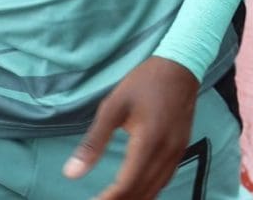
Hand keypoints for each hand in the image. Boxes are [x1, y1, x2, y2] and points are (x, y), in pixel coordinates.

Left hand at [63, 56, 199, 199]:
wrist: (181, 66)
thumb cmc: (144, 83)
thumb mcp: (113, 107)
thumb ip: (93, 142)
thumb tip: (71, 174)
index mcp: (149, 141)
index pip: (128, 183)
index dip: (109, 199)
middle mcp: (167, 150)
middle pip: (143, 191)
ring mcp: (178, 150)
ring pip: (156, 188)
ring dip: (135, 198)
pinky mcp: (181, 147)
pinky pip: (165, 178)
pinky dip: (149, 190)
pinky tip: (137, 191)